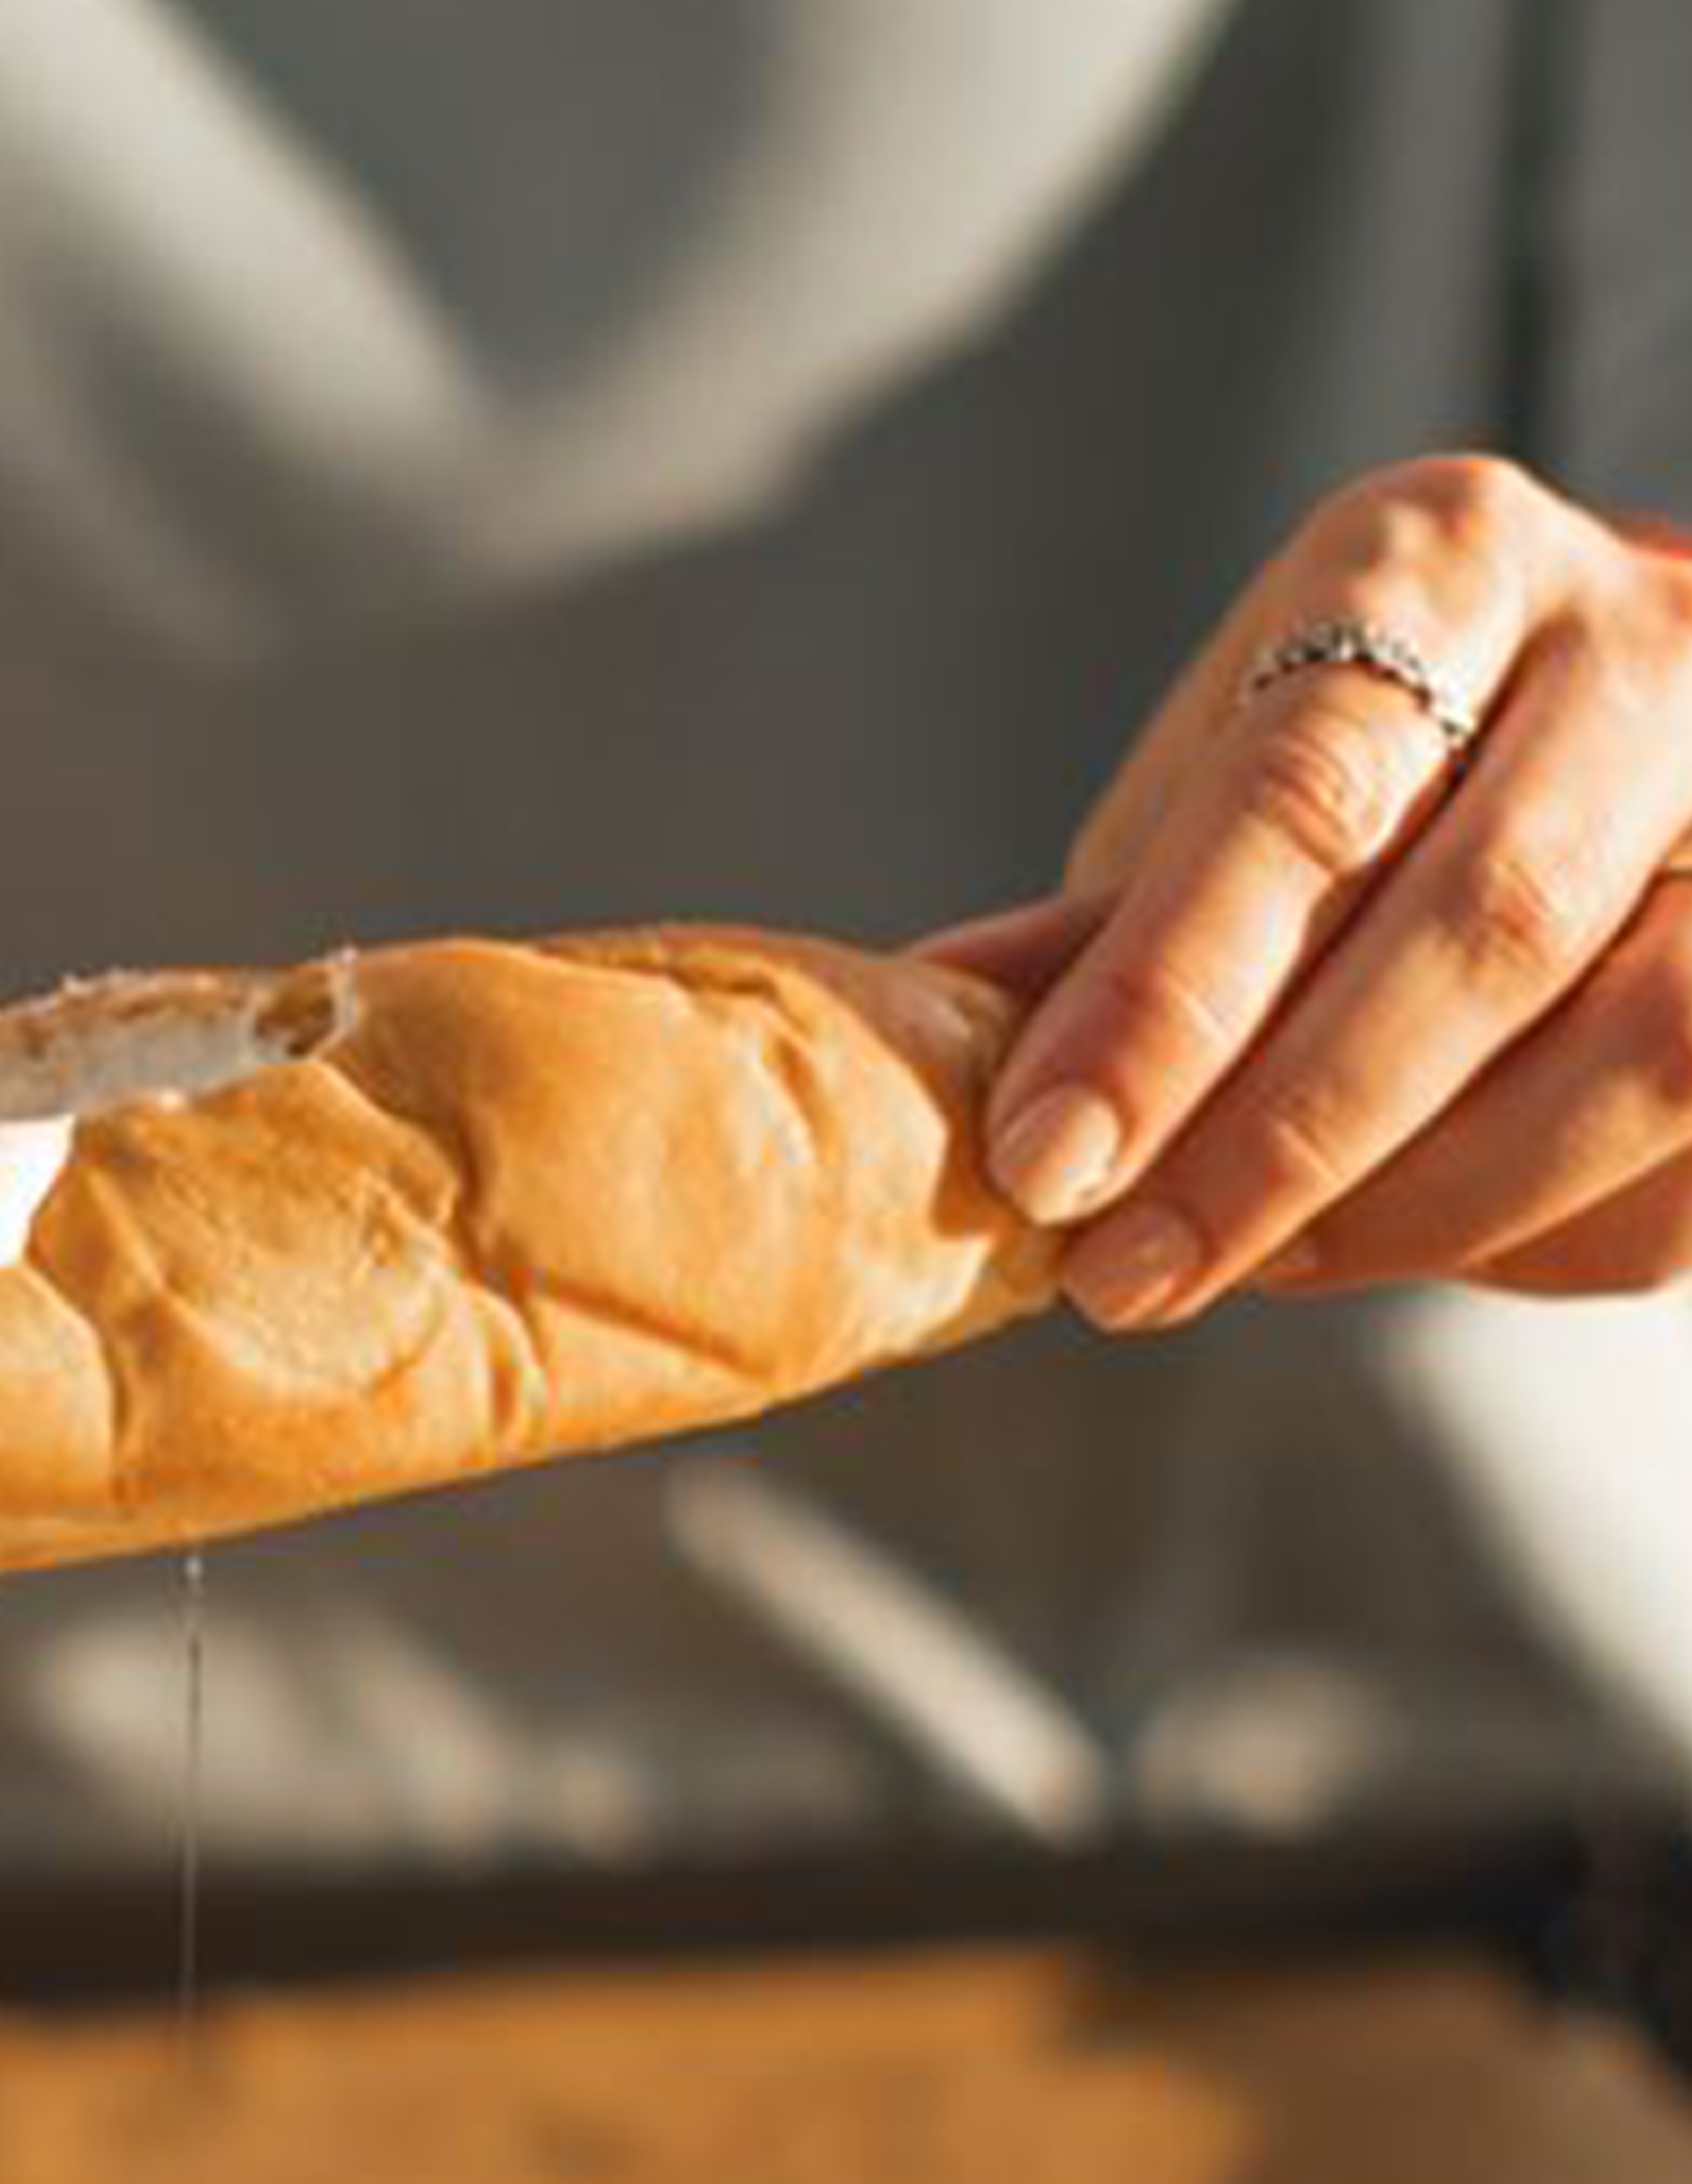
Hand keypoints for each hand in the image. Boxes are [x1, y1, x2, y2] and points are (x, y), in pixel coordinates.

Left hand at [928, 454, 1691, 1325]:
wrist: (1591, 727)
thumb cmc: (1361, 765)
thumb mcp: (1214, 801)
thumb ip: (1105, 929)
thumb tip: (918, 1047)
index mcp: (1441, 557)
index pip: (1304, 798)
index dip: (1167, 1002)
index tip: (1046, 1161)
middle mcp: (1647, 632)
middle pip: (1488, 923)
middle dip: (1287, 1137)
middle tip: (1125, 1273)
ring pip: (1641, 1044)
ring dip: (1421, 1202)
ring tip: (1247, 1269)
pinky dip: (1542, 1228)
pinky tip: (1409, 1244)